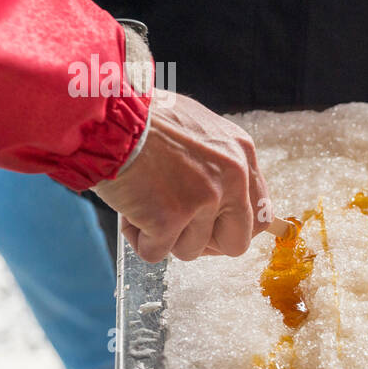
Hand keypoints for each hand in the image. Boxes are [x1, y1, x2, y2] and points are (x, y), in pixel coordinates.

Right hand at [92, 90, 270, 261]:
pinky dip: (139, 240)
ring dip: (164, 237)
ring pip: (191, 250)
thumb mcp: (197, 129)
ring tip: (142, 205)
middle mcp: (232, 177)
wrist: (107, 115)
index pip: (260, 213)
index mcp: (242, 154)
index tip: (212, 230)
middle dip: (206, 245)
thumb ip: (216, 163)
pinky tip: (128, 211)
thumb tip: (224, 200)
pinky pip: (156, 253)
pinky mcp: (171, 217)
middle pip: (237, 242)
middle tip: (178, 233)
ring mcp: (205, 198)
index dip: (233, 228)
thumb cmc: (142, 119)